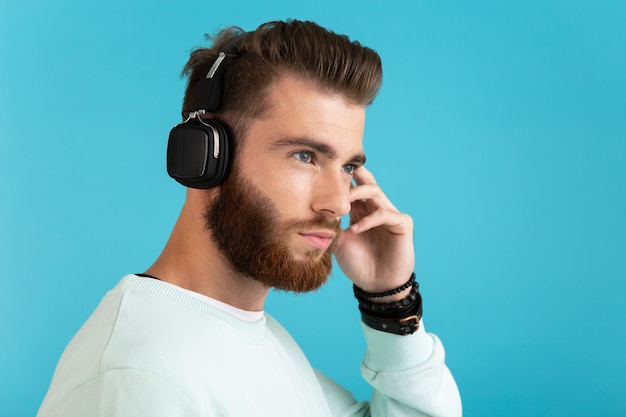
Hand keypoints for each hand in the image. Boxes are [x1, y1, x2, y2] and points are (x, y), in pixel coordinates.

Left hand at [334, 167, 414, 293]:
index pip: (353, 187)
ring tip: (342, 202)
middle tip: (337, 169)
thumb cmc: (358, 264)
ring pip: (375, 191)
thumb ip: (332, 223)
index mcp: (360, 211)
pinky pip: (385, 214)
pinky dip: (368, 220)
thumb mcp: (339, 241)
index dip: (341, 178)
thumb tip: (315, 207)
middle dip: (353, 173)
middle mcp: (375, 208)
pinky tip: (355, 229)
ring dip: (357, 193)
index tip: (324, 171)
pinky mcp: (402, 224)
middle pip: (367, 181)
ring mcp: (390, 214)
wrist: (375, 286)